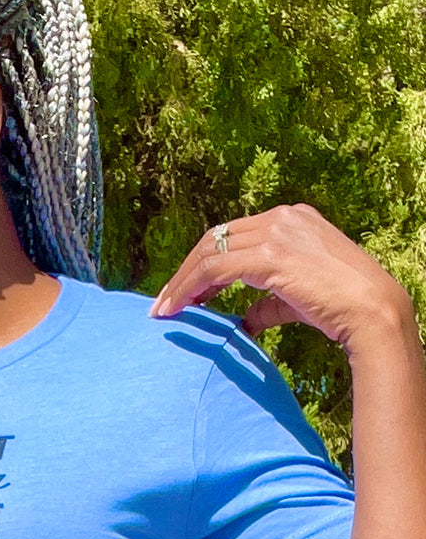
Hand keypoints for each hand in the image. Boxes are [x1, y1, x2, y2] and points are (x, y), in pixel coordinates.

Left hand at [148, 203, 413, 351]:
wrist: (373, 311)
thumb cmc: (342, 307)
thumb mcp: (297, 297)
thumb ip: (267, 303)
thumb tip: (245, 321)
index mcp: (290, 218)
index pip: (231, 236)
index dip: (202, 264)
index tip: (184, 291)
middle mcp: (281, 217)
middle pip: (214, 239)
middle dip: (185, 272)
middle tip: (165, 302)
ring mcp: (276, 232)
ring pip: (209, 253)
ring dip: (182, 283)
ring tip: (165, 309)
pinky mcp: (270, 254)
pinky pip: (214, 269)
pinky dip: (190, 288)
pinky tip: (179, 308)